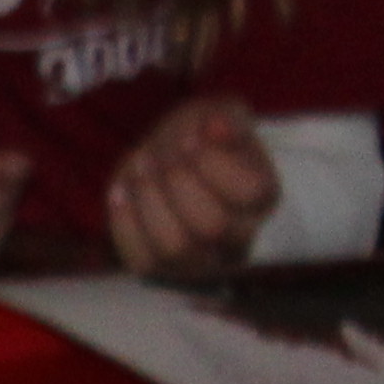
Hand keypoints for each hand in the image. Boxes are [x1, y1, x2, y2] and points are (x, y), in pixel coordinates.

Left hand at [102, 93, 282, 277]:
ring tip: (140, 165)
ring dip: (150, 201)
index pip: (250, 192)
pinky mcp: (160, 268)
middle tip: (160, 153)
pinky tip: (121, 189)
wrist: (177, 163)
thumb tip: (216, 129)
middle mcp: (238, 239)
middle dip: (177, 181)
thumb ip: (225, 117)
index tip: (190, 138)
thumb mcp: (220, 114)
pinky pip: (141, 258)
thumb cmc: (202, 138)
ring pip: (175, 248)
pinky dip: (125, 221)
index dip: (212, 162)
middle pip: (211, 226)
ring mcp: (199, 261)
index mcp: (262, 198)